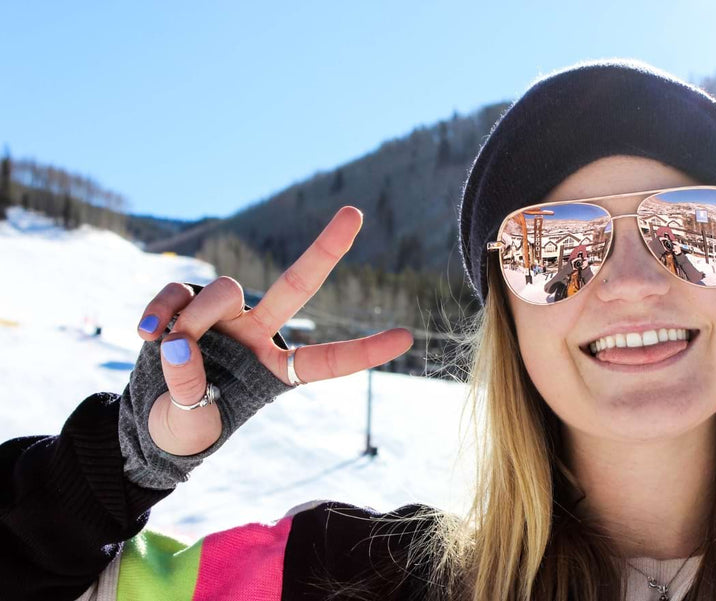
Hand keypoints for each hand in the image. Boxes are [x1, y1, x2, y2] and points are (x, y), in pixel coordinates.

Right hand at [135, 206, 413, 455]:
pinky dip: (160, 309)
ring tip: (169, 350)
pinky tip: (145, 333)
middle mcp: (257, 334)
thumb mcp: (191, 422)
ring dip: (196, 317)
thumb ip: (187, 390)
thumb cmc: (187, 424)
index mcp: (275, 372)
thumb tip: (177, 343)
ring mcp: (222, 316)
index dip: (363, 351)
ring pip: (225, 290)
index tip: (406, 337)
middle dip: (326, 248)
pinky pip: (177, 292)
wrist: (150, 420)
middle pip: (297, 285)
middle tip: (355, 213)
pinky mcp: (183, 305)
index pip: (325, 361)